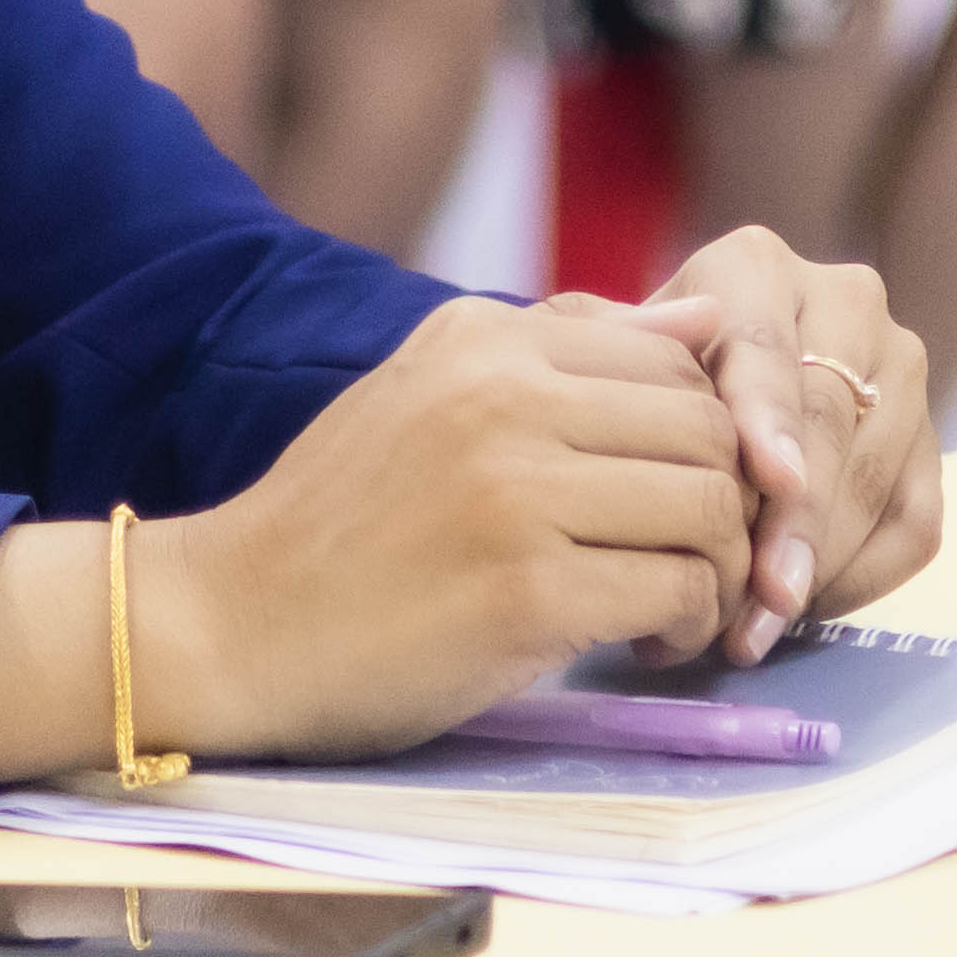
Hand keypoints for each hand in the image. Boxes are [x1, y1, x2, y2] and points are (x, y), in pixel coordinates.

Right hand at [141, 301, 753, 760]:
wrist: (228, 622)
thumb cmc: (340, 519)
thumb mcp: (433, 394)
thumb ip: (566, 347)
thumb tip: (704, 313)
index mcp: (481, 337)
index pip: (673, 354)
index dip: (708, 431)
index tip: (675, 494)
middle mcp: (502, 397)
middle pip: (708, 428)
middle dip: (728, 502)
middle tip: (694, 560)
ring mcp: (516, 494)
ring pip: (708, 508)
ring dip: (716, 569)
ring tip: (671, 605)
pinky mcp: (527, 595)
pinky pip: (677, 589)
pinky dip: (684, 623)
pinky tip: (638, 643)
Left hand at [607, 226, 943, 658]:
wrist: (686, 393)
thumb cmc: (631, 380)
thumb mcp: (603, 351)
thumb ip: (613, 344)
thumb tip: (656, 335)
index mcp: (755, 266)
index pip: (767, 344)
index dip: (771, 416)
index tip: (773, 481)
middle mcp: (842, 303)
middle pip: (831, 420)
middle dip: (796, 521)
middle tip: (760, 600)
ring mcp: (897, 372)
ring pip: (877, 480)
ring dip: (822, 566)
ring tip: (755, 630)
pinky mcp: (926, 442)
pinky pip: (915, 525)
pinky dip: (862, 579)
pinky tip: (799, 612)